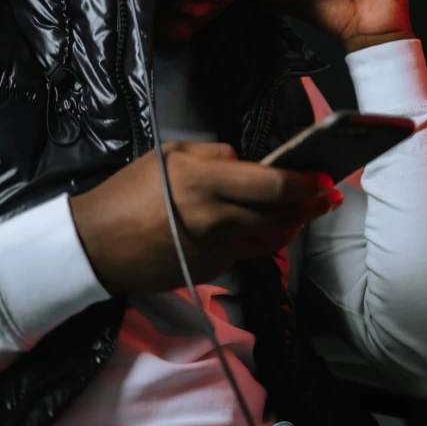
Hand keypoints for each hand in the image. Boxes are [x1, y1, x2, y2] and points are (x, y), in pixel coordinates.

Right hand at [70, 141, 341, 293]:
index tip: (326, 179)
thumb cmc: (130, 190)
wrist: (97, 244)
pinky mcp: (211, 270)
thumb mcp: (170, 155)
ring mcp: (215, 249)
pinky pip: (244, 251)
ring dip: (293, 225)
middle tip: (329, 197)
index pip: (269, 185)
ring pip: (269, 239)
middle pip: (279, 216)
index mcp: (205, 182)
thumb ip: (215, 155)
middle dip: (310, 207)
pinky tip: (263, 228)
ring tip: (306, 212)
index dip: (303, 183)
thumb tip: (248, 162)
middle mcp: (216, 217)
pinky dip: (258, 239)